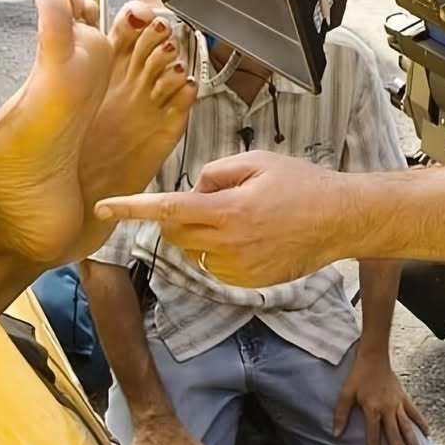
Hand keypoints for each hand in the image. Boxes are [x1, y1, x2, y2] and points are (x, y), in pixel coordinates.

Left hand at [95, 151, 349, 286]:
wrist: (341, 219)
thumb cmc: (304, 184)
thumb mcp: (260, 162)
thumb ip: (218, 172)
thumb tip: (195, 189)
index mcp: (229, 210)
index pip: (168, 209)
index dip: (133, 208)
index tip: (104, 207)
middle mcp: (229, 244)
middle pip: (176, 234)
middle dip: (180, 217)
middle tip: (216, 199)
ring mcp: (239, 268)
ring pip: (195, 252)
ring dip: (203, 235)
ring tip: (246, 218)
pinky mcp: (249, 283)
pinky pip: (217, 267)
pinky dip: (222, 252)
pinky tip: (255, 238)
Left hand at [333, 350, 429, 444]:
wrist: (374, 357)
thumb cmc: (358, 376)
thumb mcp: (346, 393)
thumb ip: (341, 414)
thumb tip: (335, 435)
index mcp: (372, 409)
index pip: (373, 434)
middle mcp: (387, 408)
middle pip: (393, 434)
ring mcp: (397, 403)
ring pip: (407, 426)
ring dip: (412, 442)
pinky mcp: (404, 398)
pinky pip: (414, 412)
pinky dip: (421, 423)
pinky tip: (427, 434)